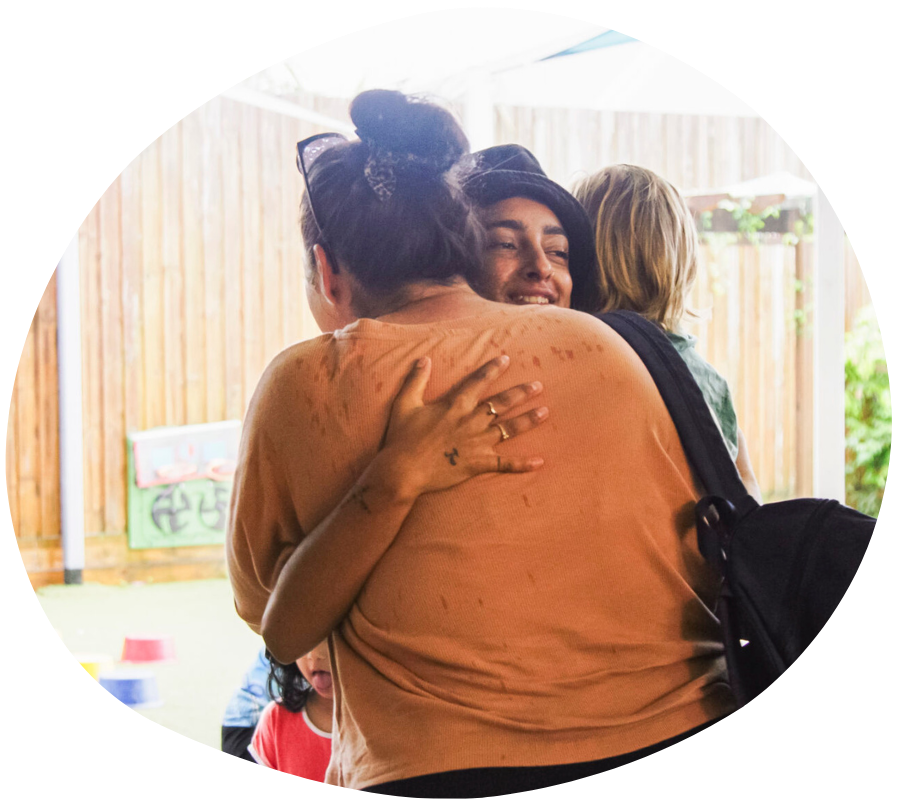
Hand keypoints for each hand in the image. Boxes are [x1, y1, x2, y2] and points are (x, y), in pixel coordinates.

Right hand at [380, 355, 547, 498]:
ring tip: (545, 412)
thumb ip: (416, 380)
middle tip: (538, 385)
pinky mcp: (477, 464)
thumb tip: (424, 359)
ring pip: (508, 429)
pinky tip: (540, 462)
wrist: (403, 471)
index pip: (478, 382)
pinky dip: (522, 464)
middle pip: (501, 403)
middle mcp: (470, 421)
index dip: (492, 369)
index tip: (506, 359)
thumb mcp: (404, 404)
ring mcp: (476, 443)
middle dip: (521, 393)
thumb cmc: (401, 438)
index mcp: (454, 405)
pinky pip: (504, 464)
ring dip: (528, 420)